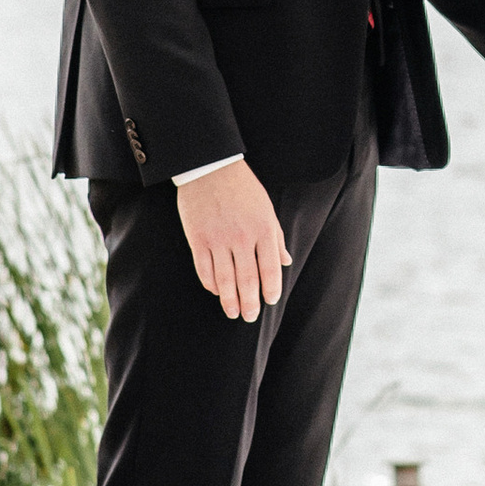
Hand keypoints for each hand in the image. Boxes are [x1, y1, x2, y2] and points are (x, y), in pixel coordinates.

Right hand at [175, 158, 290, 323]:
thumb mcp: (266, 209)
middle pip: (248, 279)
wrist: (210, 167)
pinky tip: (216, 291)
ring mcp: (218, 239)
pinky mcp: (198, 239)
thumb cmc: (243, 188)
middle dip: (250, 303)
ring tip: (233, 313)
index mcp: (263, 229)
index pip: (271, 269)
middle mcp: (242, 237)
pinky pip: (204, 269)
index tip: (270, 301)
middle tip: (250, 317)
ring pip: (225, 280)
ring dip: (229, 300)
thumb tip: (286, 262)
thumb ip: (276, 237)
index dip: (271, 289)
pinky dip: (211, 284)